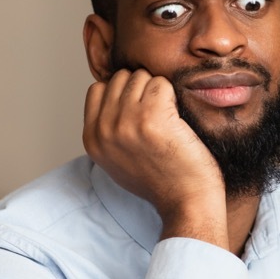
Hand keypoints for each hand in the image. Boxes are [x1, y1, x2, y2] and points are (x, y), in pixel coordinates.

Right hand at [83, 69, 228, 246]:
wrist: (187, 201)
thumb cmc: (161, 180)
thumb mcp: (118, 158)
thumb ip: (109, 129)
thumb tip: (113, 94)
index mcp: (92, 139)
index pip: (97, 88)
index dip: (122, 91)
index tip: (141, 108)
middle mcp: (104, 129)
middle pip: (120, 78)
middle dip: (142, 89)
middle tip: (159, 114)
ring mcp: (126, 122)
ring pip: (141, 77)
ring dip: (159, 91)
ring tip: (169, 118)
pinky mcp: (152, 118)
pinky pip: (161, 84)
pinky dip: (174, 95)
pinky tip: (178, 119)